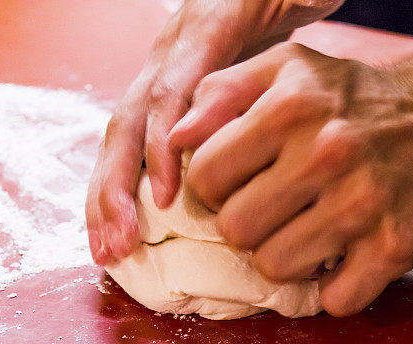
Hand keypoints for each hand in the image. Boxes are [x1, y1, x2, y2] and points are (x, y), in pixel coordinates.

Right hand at [85, 1, 343, 265]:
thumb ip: (295, 2)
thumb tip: (304, 11)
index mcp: (198, 35)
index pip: (167, 93)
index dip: (160, 146)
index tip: (165, 197)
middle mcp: (166, 59)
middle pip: (126, 122)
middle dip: (115, 186)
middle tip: (119, 242)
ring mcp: (158, 80)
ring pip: (119, 140)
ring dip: (107, 198)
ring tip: (108, 250)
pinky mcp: (162, 103)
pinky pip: (131, 148)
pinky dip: (121, 192)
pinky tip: (120, 232)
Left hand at [171, 42, 412, 315]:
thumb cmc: (360, 96)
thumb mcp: (292, 67)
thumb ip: (225, 91)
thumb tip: (174, 136)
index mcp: (291, 106)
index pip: (206, 177)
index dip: (217, 188)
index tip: (243, 184)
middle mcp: (327, 153)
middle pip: (236, 230)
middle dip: (248, 226)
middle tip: (277, 212)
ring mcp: (364, 204)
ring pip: (276, 268)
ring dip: (287, 258)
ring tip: (310, 232)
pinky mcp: (396, 246)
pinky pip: (336, 300)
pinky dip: (335, 289)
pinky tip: (344, 259)